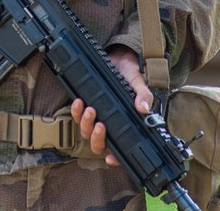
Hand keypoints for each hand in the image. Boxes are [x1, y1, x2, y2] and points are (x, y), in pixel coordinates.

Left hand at [71, 45, 152, 165]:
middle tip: (101, 125)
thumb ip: (143, 95)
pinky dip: (76, 111)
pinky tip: (79, 102)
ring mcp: (96, 117)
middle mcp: (109, 125)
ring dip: (86, 123)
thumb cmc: (130, 75)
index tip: (111, 159)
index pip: (120, 149)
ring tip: (90, 109)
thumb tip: (143, 108)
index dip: (115, 159)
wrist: (119, 59)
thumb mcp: (139, 84)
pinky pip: (77, 115)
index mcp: (124, 125)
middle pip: (98, 144)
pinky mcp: (85, 105)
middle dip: (97, 138)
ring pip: (86, 132)